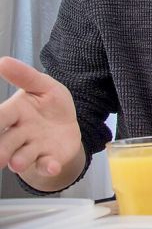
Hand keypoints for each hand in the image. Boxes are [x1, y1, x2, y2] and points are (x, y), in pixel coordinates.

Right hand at [0, 57, 82, 178]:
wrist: (68, 123)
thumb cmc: (49, 103)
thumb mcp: (43, 86)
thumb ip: (25, 76)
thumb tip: (2, 61)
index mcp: (15, 113)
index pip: (0, 117)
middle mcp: (19, 133)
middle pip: (6, 143)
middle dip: (0, 149)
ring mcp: (33, 148)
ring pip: (22, 156)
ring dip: (20, 160)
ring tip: (17, 163)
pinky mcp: (49, 159)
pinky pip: (45, 165)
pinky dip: (48, 167)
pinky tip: (52, 166)